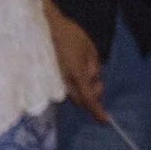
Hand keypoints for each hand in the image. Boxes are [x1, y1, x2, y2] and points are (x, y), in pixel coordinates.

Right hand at [44, 1, 106, 120]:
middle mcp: (64, 82)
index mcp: (77, 74)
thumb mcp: (90, 49)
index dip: (97, 111)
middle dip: (92, 96)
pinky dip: (74, 86)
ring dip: (83, 90)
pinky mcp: (49, 79)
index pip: (89, 99)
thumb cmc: (71, 36)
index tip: (104, 120)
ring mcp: (55, 81)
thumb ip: (93, 66)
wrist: (46, 28)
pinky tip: (77, 73)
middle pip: (81, 100)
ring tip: (87, 73)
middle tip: (97, 82)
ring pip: (72, 95)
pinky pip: (64, 88)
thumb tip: (93, 79)